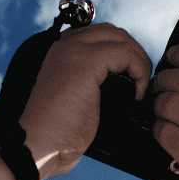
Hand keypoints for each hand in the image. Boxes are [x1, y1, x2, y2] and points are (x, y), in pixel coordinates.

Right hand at [18, 23, 152, 179]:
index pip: (101, 35)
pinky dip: (140, 72)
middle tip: (141, 83)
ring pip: (121, 39)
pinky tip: (136, 95)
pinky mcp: (85, 62)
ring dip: (139, 61)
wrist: (37, 147)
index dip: (123, 53)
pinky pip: (126, 53)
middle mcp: (64, 46)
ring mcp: (73, 51)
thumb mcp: (78, 100)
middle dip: (134, 53)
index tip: (132, 81)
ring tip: (140, 89)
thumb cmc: (56, 135)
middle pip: (113, 32)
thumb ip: (95, 83)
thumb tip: (128, 85)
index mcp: (60, 53)